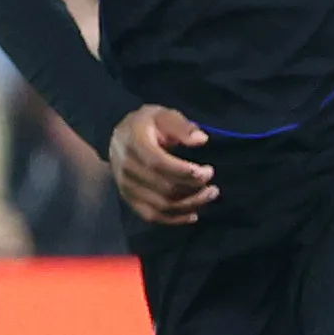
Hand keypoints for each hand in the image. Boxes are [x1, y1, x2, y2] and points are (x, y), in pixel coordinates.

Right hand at [108, 103, 216, 224]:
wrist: (120, 138)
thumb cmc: (146, 124)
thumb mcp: (163, 115)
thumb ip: (182, 127)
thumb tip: (201, 140)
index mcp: (134, 143)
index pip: (159, 164)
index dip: (185, 172)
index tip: (207, 172)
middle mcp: (127, 168)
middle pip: (163, 188)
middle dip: (193, 189)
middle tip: (213, 186)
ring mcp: (126, 186)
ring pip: (160, 205)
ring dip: (189, 205)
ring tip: (209, 196)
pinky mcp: (129, 199)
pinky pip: (152, 216)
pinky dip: (174, 219)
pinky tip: (193, 215)